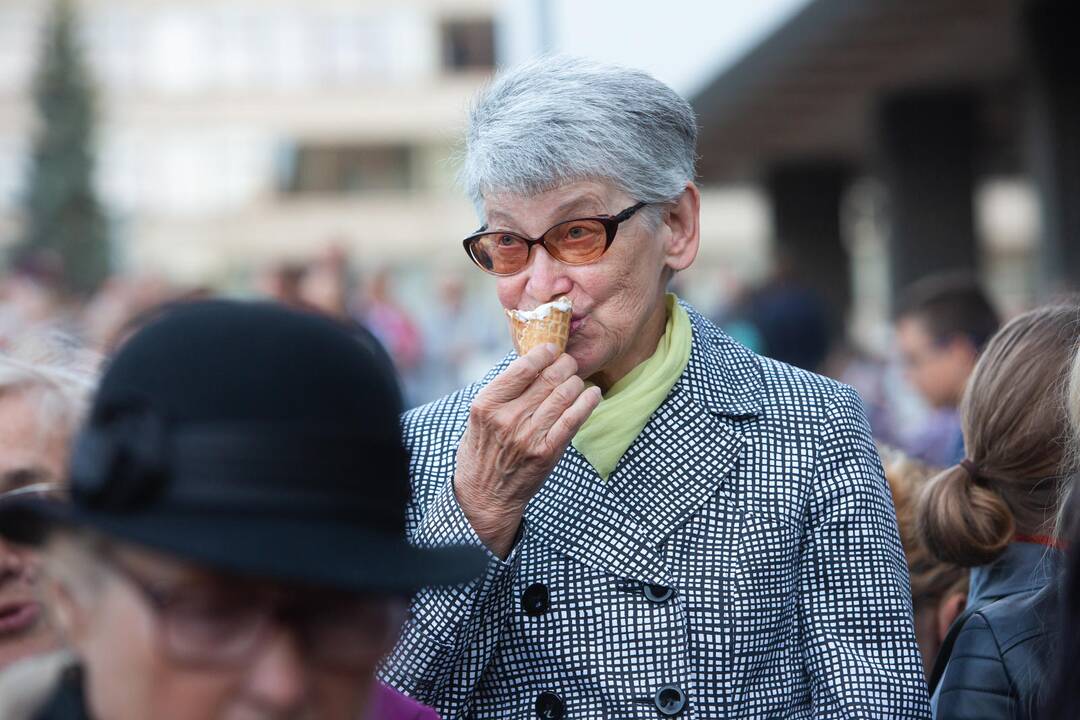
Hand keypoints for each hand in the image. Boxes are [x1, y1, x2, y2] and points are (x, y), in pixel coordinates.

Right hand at [454, 344, 601, 557]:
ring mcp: (529, 436)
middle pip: (548, 378)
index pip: (522, 367)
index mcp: (487, 404)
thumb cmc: (482, 452)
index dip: (543, 353)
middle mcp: (507, 418)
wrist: (486, 496)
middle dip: (564, 364)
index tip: (552, 349)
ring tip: (576, 380)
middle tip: (569, 362)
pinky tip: (593, 394)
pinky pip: (574, 419)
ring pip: (564, 395)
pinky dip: (588, 402)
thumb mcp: (479, 418)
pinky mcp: (547, 452)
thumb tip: (532, 364)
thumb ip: (502, 394)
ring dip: (575, 382)